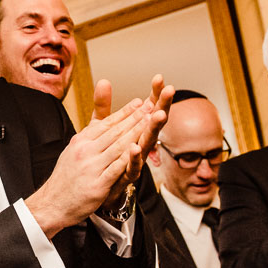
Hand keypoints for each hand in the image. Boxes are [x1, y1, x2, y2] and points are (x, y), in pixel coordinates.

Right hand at [26, 98, 151, 235]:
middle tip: (150, 106)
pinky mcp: (97, 185)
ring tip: (149, 122)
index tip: (139, 102)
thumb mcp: (75, 148)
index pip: (106, 123)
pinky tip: (139, 149)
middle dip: (134, 118)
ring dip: (135, 133)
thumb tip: (99, 120)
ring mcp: (91, 167)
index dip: (124, 112)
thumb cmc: (67, 176)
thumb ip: (91, 131)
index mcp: (81, 141)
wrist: (52, 203)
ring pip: (118, 146)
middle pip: (114, 132)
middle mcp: (85, 151)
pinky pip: (116, 168)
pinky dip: (128, 158)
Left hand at [103, 75, 173, 205]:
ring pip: (147, 142)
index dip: (154, 93)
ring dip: (153, 128)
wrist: (97, 189)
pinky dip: (134, 157)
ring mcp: (136, 160)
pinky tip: (135, 146)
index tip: (159, 78)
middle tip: (170, 90)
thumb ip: (104, 106)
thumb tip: (104, 81)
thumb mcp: (101, 128)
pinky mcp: (126, 176)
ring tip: (159, 113)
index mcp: (136, 130)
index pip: (148, 108)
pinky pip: (132, 166)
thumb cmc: (104, 157)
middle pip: (153, 121)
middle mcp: (140, 143)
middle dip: (162, 105)